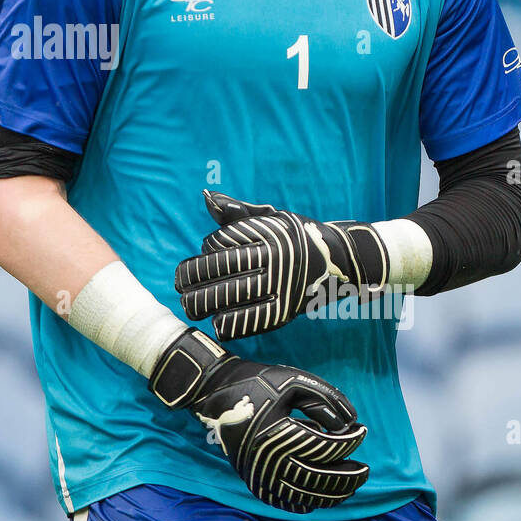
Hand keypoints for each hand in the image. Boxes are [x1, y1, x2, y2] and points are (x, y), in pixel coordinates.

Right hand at [148, 328, 368, 512]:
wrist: (216, 392)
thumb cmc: (258, 382)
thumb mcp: (294, 380)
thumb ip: (325, 398)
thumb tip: (350, 423)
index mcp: (280, 433)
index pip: (327, 446)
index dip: (350, 440)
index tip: (362, 431)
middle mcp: (268, 460)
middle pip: (319, 478)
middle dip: (348, 476)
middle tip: (364, 469)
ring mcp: (259, 474)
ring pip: (305, 496)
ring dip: (332, 494)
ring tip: (350, 485)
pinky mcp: (253, 480)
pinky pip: (284, 502)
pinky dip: (307, 503)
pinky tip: (322, 496)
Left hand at [174, 190, 390, 340]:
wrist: (340, 262)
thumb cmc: (295, 236)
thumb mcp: (272, 217)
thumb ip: (237, 211)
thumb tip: (206, 197)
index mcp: (268, 231)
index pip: (221, 241)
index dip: (206, 249)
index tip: (204, 254)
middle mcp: (274, 256)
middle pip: (218, 269)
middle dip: (191, 278)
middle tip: (179, 284)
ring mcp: (280, 285)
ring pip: (228, 296)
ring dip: (201, 303)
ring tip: (189, 304)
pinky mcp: (286, 311)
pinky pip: (248, 320)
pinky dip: (226, 323)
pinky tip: (216, 321)